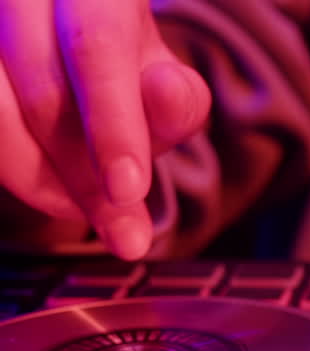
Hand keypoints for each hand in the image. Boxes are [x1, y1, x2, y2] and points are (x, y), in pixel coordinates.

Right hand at [0, 0, 209, 258]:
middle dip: (82, 172)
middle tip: (121, 229)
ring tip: (82, 211)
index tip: (128, 192)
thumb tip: (165, 92)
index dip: (112, 124)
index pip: (98, 45)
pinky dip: (14, 165)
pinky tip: (50, 189)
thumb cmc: (127, 77)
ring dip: (40, 176)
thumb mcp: (164, 88)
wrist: (74, 57)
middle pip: (41, 88)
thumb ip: (176, 101)